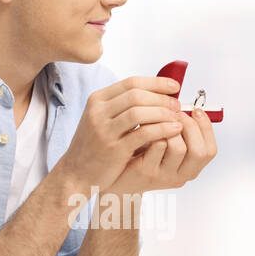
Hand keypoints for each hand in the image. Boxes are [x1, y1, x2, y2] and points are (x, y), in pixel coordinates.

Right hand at [55, 76, 183, 192]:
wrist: (76, 173)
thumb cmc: (94, 146)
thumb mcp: (102, 119)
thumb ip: (123, 106)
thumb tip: (157, 93)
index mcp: (98, 100)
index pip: (131, 82)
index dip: (156, 82)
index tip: (174, 86)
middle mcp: (98, 111)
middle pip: (136, 95)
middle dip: (162, 98)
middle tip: (178, 105)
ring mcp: (104, 130)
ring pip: (139, 112)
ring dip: (163, 113)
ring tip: (177, 117)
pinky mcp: (113, 149)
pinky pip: (143, 133)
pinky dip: (162, 129)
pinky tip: (174, 130)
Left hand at [106, 107, 217, 195]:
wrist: (118, 174)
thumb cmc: (144, 154)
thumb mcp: (167, 145)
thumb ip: (180, 131)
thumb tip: (187, 104)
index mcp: (189, 169)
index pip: (209, 151)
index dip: (206, 129)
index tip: (196, 110)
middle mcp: (180, 176)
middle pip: (198, 151)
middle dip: (190, 126)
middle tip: (177, 111)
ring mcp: (163, 176)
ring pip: (177, 147)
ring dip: (170, 126)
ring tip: (160, 116)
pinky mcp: (146, 171)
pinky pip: (157, 144)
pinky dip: (154, 129)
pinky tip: (146, 123)